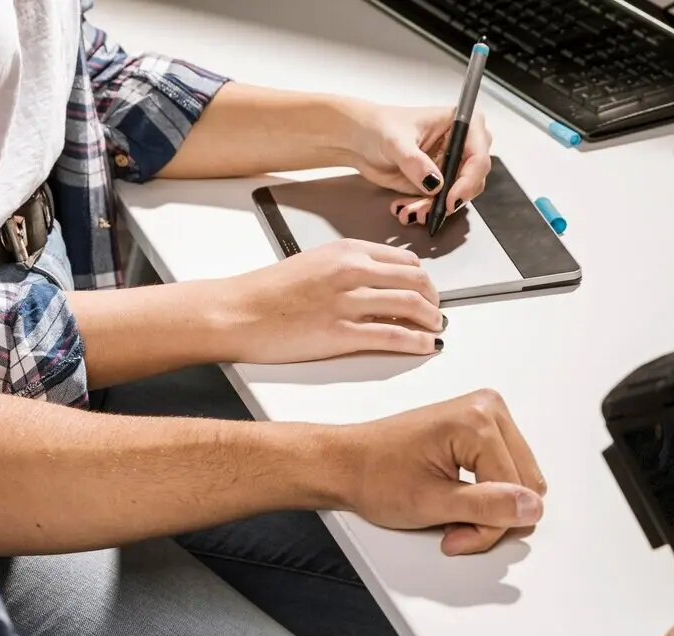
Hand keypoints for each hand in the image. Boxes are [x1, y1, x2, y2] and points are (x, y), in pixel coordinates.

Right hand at [221, 239, 444, 362]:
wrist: (237, 312)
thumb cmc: (268, 292)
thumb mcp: (315, 264)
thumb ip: (350, 269)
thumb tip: (381, 284)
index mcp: (346, 251)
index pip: (404, 260)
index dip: (423, 278)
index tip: (428, 291)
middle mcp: (352, 271)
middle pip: (416, 281)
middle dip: (434, 299)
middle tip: (437, 312)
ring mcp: (348, 302)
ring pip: (411, 306)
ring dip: (431, 320)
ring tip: (436, 329)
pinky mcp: (341, 333)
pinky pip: (394, 335)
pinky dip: (417, 341)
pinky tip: (425, 346)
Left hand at [335, 389, 547, 555]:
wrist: (346, 463)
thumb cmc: (375, 475)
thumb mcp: (432, 503)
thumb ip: (487, 507)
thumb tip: (531, 507)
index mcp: (478, 419)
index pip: (516, 490)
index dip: (488, 526)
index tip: (454, 536)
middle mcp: (488, 408)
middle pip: (525, 484)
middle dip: (492, 517)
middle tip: (454, 528)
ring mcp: (487, 414)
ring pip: (519, 480)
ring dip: (490, 508)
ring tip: (452, 514)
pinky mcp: (482, 426)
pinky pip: (507, 471)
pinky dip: (486, 495)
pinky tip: (458, 498)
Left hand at [342, 101, 492, 224]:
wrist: (358, 140)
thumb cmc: (378, 127)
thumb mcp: (396, 141)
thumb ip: (415, 162)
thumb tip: (435, 184)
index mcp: (460, 123)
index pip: (478, 154)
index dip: (469, 179)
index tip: (451, 198)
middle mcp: (461, 144)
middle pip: (474, 179)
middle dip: (451, 198)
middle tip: (429, 208)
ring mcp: (450, 165)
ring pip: (457, 195)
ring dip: (435, 208)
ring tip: (411, 210)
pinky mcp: (438, 183)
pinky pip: (440, 203)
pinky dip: (425, 210)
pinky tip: (406, 208)